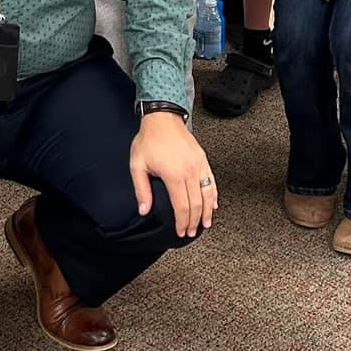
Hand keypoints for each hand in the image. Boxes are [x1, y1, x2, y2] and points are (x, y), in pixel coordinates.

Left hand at [130, 114, 218, 238]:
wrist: (162, 118)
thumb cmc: (149, 140)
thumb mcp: (137, 165)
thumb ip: (141, 189)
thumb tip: (144, 210)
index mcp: (174, 174)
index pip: (182, 206)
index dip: (182, 222)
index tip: (181, 231)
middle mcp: (189, 171)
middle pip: (196, 203)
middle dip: (195, 221)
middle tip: (192, 232)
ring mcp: (199, 165)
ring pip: (208, 194)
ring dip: (207, 211)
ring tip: (205, 224)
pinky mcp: (203, 159)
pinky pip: (211, 181)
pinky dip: (213, 195)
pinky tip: (213, 204)